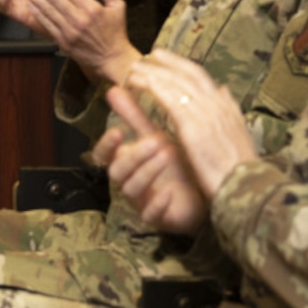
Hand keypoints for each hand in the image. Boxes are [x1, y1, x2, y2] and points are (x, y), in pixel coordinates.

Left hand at [9, 0, 136, 82]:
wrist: (112, 58)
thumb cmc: (115, 33)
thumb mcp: (119, 5)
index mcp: (92, 8)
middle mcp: (79, 19)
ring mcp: (70, 31)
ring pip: (48, 9)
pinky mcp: (63, 41)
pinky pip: (47, 24)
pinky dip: (37, 12)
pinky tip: (30, 4)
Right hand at [97, 84, 207, 234]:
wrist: (203, 191)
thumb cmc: (176, 162)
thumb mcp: (155, 135)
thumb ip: (134, 116)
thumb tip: (113, 89)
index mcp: (126, 160)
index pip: (103, 155)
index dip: (106, 145)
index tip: (118, 131)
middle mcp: (130, 181)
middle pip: (117, 172)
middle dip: (134, 155)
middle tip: (157, 140)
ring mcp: (142, 201)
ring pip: (131, 190)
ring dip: (147, 171)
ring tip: (168, 154)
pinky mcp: (159, 218)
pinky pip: (150, 215)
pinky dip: (157, 203)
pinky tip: (168, 191)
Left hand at [124, 48, 257, 200]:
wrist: (245, 186)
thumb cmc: (239, 167)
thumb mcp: (238, 133)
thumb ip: (229, 109)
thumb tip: (224, 89)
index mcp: (226, 105)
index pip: (200, 76)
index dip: (180, 64)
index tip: (164, 57)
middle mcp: (216, 103)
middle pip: (188, 74)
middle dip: (166, 62)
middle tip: (148, 55)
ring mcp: (205, 113)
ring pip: (175, 83)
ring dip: (154, 73)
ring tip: (135, 69)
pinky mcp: (193, 126)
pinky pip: (170, 99)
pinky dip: (154, 87)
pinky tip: (140, 83)